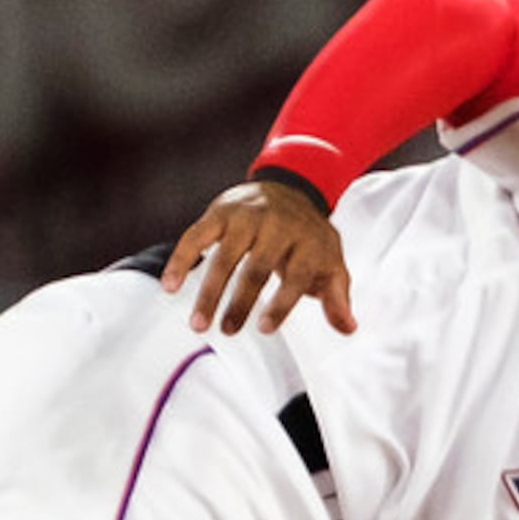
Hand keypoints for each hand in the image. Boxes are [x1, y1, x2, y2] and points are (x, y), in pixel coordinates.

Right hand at [160, 180, 357, 336]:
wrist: (292, 188)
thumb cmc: (310, 239)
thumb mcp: (331, 263)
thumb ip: (337, 297)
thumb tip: (348, 328)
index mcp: (307, 241)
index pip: (296, 275)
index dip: (281, 303)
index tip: (265, 329)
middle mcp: (276, 225)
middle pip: (256, 266)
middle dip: (240, 301)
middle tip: (226, 331)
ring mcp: (246, 217)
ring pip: (224, 255)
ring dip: (208, 290)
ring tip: (198, 323)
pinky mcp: (220, 212)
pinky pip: (196, 236)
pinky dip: (181, 260)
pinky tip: (170, 286)